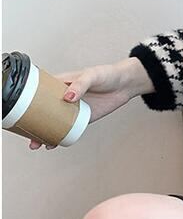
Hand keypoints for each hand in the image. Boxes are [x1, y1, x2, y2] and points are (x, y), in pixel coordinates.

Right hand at [28, 58, 142, 150]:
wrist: (125, 84)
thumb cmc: (107, 74)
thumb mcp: (92, 76)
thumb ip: (80, 85)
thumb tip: (67, 97)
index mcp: (60, 83)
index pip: (39, 92)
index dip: (28, 102)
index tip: (21, 113)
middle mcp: (63, 97)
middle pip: (43, 110)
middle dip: (34, 123)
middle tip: (29, 134)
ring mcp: (72, 108)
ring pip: (54, 122)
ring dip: (45, 132)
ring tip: (38, 143)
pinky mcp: (83, 117)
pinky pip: (69, 128)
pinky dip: (61, 136)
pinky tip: (54, 144)